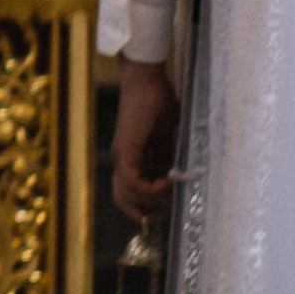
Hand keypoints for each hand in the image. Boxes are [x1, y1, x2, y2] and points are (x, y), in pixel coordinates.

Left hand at [111, 60, 179, 225]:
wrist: (147, 80)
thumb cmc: (158, 102)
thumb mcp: (166, 138)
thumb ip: (165, 158)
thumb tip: (173, 179)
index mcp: (130, 158)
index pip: (129, 193)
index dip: (146, 205)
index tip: (167, 205)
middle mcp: (121, 160)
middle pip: (122, 201)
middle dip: (144, 213)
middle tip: (165, 212)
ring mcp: (121, 156)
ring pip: (125, 195)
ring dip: (150, 202)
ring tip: (169, 192)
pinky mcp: (126, 149)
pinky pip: (132, 181)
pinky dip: (148, 190)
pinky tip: (166, 183)